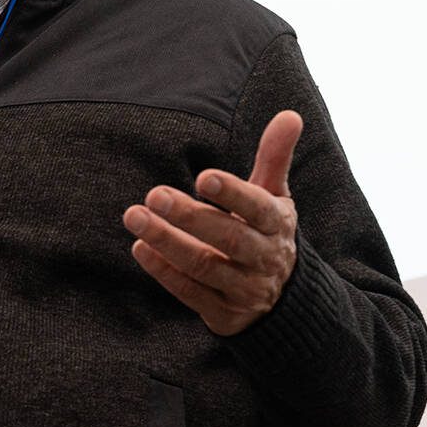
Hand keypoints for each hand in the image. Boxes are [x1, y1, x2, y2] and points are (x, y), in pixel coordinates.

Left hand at [124, 110, 303, 335]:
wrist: (281, 299)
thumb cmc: (267, 232)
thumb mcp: (275, 196)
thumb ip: (275, 157)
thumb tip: (290, 114)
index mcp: (277, 224)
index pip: (258, 208)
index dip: (233, 194)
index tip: (203, 177)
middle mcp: (264, 258)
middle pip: (229, 238)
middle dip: (191, 217)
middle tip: (155, 195)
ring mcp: (243, 288)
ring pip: (204, 267)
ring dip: (168, 242)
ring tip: (135, 217)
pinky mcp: (222, 312)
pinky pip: (191, 293)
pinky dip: (164, 272)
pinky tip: (140, 248)